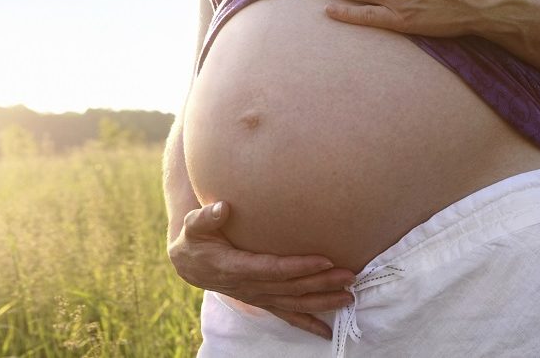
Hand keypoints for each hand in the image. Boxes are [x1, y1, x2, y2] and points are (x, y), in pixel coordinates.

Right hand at [167, 201, 354, 338]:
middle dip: (321, 282)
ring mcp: (257, 297)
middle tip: (349, 275)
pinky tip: (327, 331)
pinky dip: (307, 324)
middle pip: (290, 288)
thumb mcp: (194, 225)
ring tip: (349, 296)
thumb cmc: (195, 239)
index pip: (273, 268)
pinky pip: (286, 315)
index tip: (325, 259)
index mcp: (235, 267)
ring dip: (322, 301)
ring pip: (293, 303)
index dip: (299, 266)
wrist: (190, 264)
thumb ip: (207, 217)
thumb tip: (221, 207)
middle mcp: (249, 286)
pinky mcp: (262, 301)